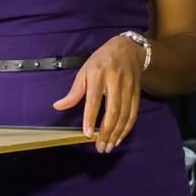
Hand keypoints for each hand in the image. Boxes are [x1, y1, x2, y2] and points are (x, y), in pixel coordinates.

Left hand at [53, 35, 144, 151]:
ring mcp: (128, 86)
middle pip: (112, 110)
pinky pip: (133, 113)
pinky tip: (119, 137)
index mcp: (98, 74)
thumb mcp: (84, 70)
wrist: (128, 47)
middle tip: (99, 147)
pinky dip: (127, 128)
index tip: (87, 134)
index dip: (90, 118)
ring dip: (116, 133)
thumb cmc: (101, 60)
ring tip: (108, 146)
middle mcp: (114, 81)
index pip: (94, 99)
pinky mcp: (136, 91)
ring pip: (124, 114)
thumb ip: (74, 91)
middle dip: (106, 132)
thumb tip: (58, 106)